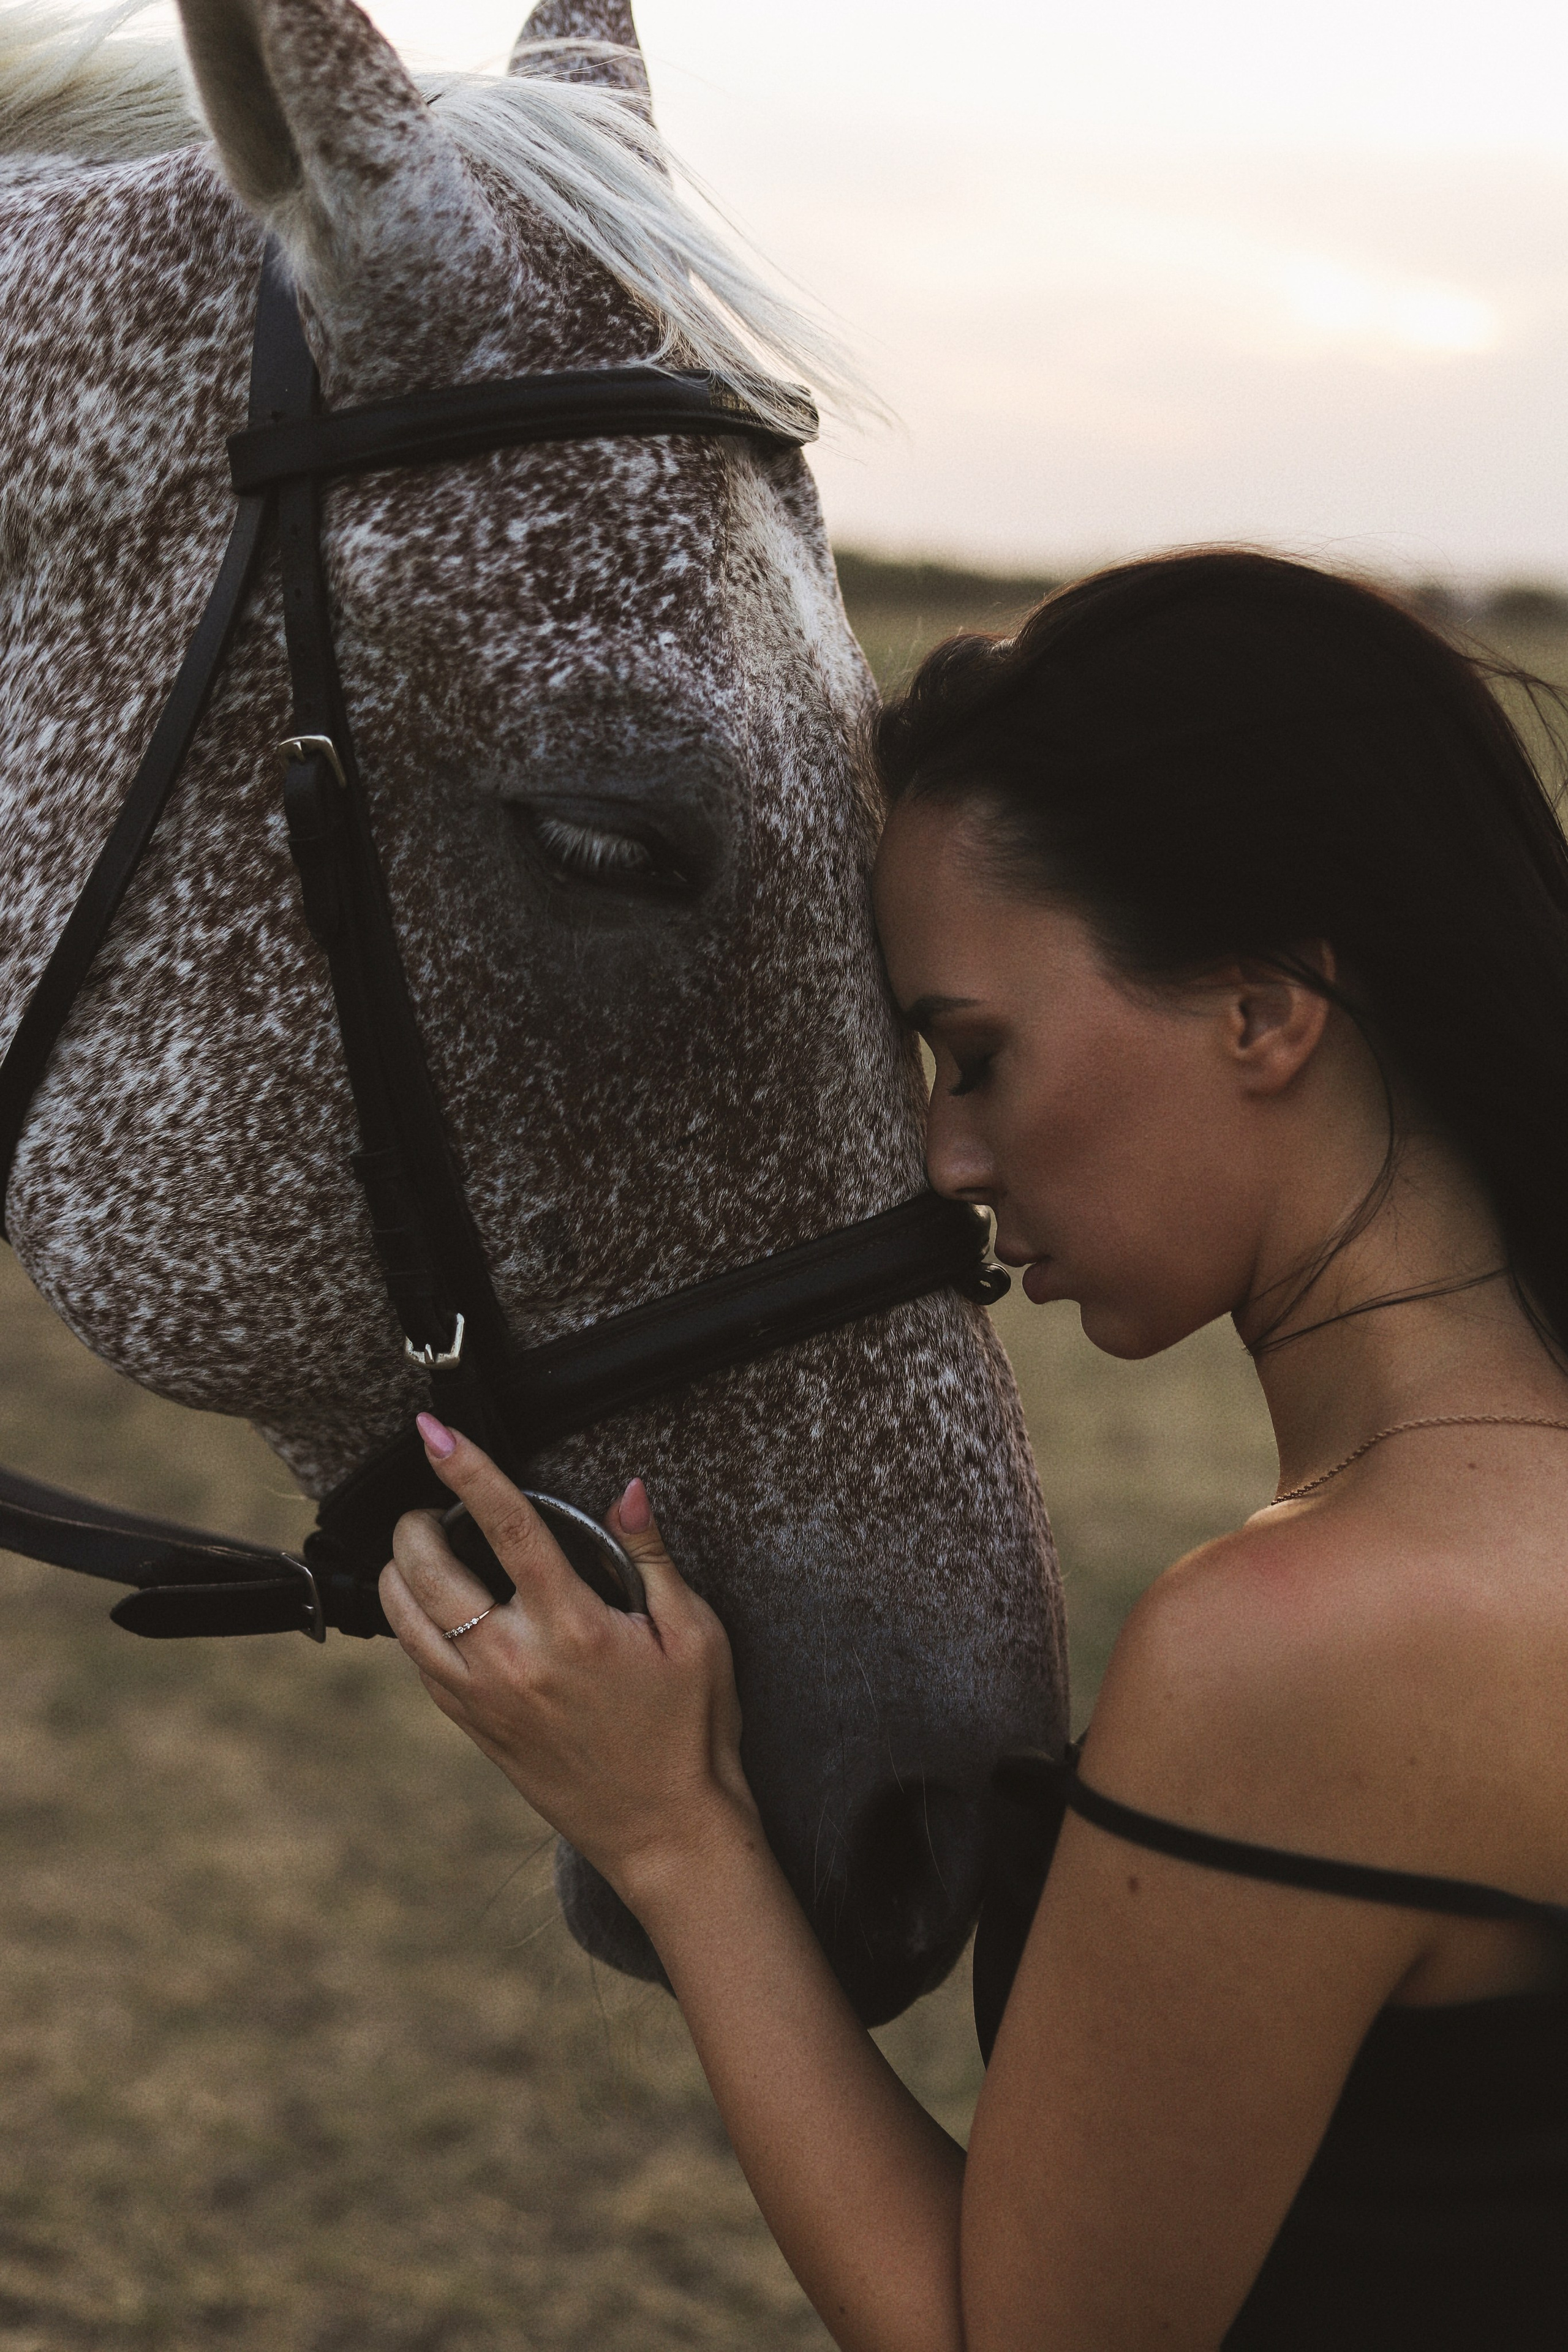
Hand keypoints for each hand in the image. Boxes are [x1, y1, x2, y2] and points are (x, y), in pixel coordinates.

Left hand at [378, 1417, 756, 1908]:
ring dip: (399, 1570)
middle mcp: (514, 1662)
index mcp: (574, 1628)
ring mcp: (484, 1700)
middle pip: (427, 1570)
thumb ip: (653, 1557)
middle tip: (436, 1501)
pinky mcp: (473, 1729)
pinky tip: (437, 1607)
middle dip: (417, 1520)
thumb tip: (627, 1491)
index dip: (467, 1470)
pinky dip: (411, 1622)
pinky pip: (417, 1663)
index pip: (506, 1527)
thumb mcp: (697, 1636)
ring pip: (403, 1619)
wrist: (666, 1832)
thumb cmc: (691, 1732)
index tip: (435, 1431)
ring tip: (422, 1547)